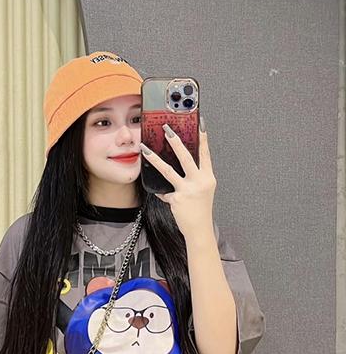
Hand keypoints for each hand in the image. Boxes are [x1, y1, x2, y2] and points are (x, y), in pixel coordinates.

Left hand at [140, 118, 215, 240]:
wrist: (199, 230)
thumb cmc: (200, 211)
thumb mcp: (201, 192)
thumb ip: (191, 180)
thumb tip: (175, 172)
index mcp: (208, 177)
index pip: (205, 153)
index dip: (202, 138)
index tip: (199, 123)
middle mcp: (200, 181)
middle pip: (186, 157)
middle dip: (175, 140)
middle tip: (167, 128)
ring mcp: (188, 190)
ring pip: (168, 171)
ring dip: (155, 158)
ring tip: (145, 149)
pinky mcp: (177, 198)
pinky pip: (164, 192)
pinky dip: (162, 194)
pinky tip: (164, 196)